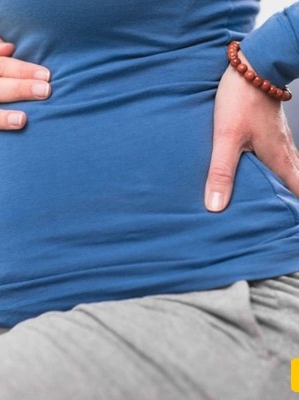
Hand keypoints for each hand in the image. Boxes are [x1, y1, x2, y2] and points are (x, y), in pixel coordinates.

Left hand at [204, 51, 298, 211]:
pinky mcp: (270, 133)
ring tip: (273, 206)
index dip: (295, 211)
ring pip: (288, 172)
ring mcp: (279, 142)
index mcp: (278, 159)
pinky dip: (275, 173)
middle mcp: (284, 153)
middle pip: (295, 185)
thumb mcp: (226, 138)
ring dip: (283, 189)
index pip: (298, 193)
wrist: (252, 65)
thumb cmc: (240, 100)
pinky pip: (279, 159)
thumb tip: (216, 206)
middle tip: (280, 222)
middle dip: (289, 203)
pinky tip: (263, 176)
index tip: (290, 227)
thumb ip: (220, 172)